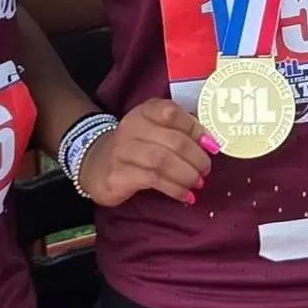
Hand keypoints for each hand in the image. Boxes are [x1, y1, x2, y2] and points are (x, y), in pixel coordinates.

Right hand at [73, 98, 217, 207]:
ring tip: (198, 183)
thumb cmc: (136, 145)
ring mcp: (122, 150)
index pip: (172, 113)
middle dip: (196, 157)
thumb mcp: (155, 130)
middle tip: (206, 170)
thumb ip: (180, 131)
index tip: (212, 146)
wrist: (95, 163)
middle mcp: (131, 127)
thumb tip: (211, 143)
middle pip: (172, 140)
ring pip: (162, 160)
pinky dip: (174, 189)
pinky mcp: (118, 174)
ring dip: (186, 174)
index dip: (196, 129)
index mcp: (145, 111)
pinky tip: (185, 196)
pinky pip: (152, 180)